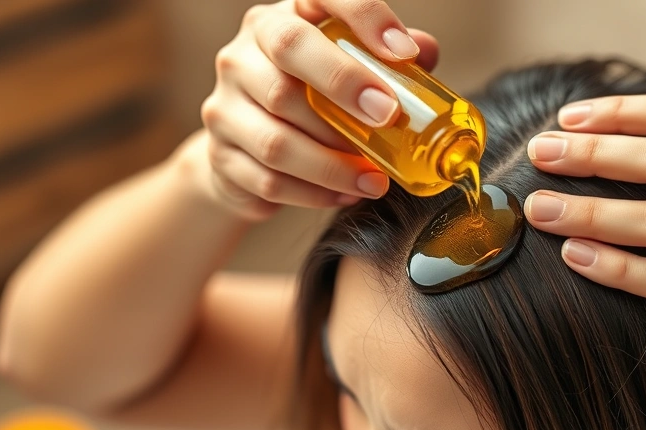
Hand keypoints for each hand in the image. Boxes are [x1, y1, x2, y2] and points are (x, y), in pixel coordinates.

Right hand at [197, 0, 438, 219]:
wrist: (244, 154)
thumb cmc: (307, 103)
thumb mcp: (344, 73)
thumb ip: (384, 60)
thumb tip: (424, 52)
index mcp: (281, 20)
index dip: (363, 16)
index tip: (403, 51)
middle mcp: (244, 52)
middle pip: (288, 52)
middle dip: (344, 84)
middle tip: (387, 116)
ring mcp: (225, 104)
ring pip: (278, 134)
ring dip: (334, 164)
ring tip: (373, 180)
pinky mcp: (220, 155)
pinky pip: (269, 179)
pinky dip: (315, 193)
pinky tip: (344, 195)